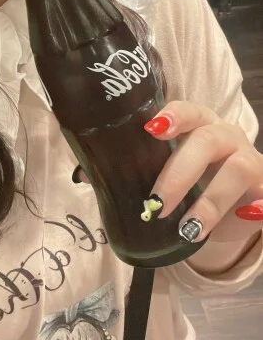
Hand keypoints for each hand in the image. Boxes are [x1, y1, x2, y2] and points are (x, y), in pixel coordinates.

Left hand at [144, 101, 262, 244]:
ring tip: (188, 229)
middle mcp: (227, 136)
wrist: (233, 207)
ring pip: (237, 168)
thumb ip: (139, 170)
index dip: (173, 116)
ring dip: (211, 201)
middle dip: (179, 174)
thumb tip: (93, 178)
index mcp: (200, 125)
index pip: (189, 111)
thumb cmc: (194, 183)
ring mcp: (251, 160)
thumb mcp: (168, 173)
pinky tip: (246, 215)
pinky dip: (257, 207)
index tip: (153, 129)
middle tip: (157, 205)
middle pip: (207, 140)